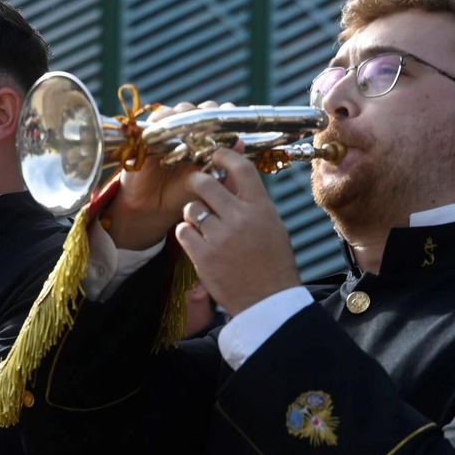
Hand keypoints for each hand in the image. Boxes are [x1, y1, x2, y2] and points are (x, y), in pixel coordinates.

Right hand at [105, 102, 226, 250]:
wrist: (153, 207)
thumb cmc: (182, 194)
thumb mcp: (207, 181)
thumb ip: (225, 164)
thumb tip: (241, 143)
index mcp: (207, 141)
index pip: (219, 118)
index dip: (224, 112)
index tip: (229, 113)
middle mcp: (190, 132)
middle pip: (200, 109)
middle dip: (205, 110)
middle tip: (207, 120)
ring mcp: (170, 132)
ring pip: (180, 110)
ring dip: (184, 113)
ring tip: (187, 123)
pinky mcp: (150, 134)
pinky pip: (156, 119)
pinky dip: (160, 118)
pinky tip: (165, 124)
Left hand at [174, 149, 300, 315]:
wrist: (268, 300)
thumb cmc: (272, 262)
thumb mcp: (272, 226)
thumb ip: (253, 203)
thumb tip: (233, 179)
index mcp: (261, 208)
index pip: (241, 169)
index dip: (224, 156)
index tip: (214, 154)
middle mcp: (240, 218)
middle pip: (205, 183)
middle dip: (196, 182)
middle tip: (195, 186)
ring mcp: (220, 237)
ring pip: (191, 208)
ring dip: (193, 215)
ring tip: (204, 227)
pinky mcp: (203, 256)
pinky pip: (182, 231)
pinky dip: (186, 234)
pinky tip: (197, 242)